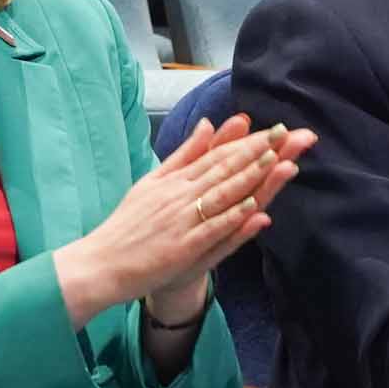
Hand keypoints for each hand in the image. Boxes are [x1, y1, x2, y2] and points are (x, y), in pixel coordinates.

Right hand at [67, 114, 314, 307]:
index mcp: (174, 180)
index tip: (274, 129)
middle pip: (224, 169)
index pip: (217, 156)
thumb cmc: (128, 224)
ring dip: (250, 177)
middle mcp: (179, 195)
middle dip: (259, 151)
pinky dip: (232, 218)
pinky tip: (254, 208)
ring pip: (221, 194)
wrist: (100, 263)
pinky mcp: (181, 248)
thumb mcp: (153, 181)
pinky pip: (211, 230)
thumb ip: (184, 155)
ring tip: (276, 160)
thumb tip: (208, 124)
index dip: (248, 143)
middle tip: (288, 134)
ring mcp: (181, 221)